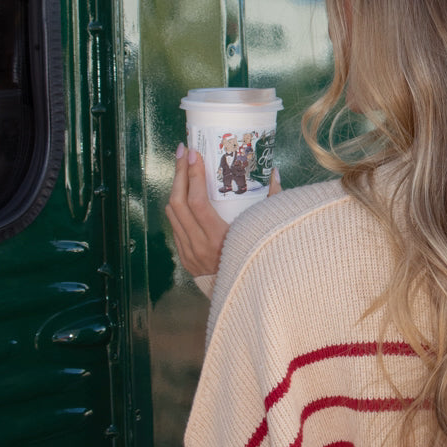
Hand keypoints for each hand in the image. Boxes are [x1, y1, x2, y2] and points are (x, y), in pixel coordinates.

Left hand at [165, 147, 281, 277]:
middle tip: (184, 151)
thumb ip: (273, 202)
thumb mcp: (267, 231)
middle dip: (179, 172)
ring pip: (172, 212)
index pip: (198, 202)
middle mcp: (199, 246)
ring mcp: (189, 252)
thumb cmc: (259, 260)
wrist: (244, 295)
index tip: (195, 154)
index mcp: (220, 239)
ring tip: (182, 166)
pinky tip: (183, 191)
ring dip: (175, 186)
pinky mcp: (185, 256)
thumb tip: (274, 172)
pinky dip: (177, 205)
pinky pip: (174, 225)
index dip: (193, 176)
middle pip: (178, 203)